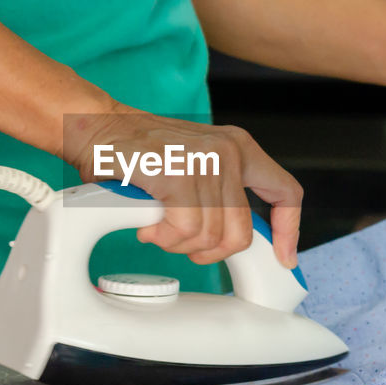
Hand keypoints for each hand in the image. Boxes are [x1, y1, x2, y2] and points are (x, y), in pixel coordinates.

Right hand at [64, 106, 302, 267]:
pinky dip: (163, 237)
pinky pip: (184, 231)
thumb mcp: (196, 164)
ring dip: (178, 244)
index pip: (285, 192)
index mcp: (240, 147)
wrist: (96, 127)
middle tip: (182, 244)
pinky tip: (149, 225)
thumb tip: (238, 236)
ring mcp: (206, 162)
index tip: (284, 257)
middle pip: (241, 232)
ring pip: (209, 237)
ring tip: (158, 227)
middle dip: (210, 252)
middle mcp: (229, 151)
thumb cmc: (139, 152)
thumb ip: (221, 193)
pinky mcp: (179, 175)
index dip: (289, 230)